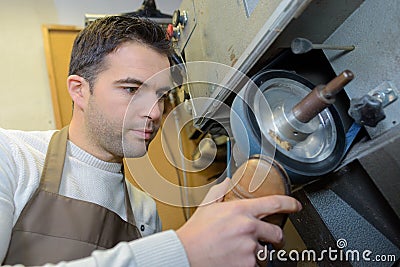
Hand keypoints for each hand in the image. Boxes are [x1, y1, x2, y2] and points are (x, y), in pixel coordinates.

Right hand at [176, 178, 301, 266]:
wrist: (185, 254)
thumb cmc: (195, 233)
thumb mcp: (207, 206)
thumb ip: (220, 191)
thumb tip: (227, 182)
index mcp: (241, 210)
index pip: (274, 204)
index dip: (290, 204)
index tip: (296, 206)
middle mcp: (248, 228)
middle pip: (277, 233)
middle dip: (275, 238)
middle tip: (269, 240)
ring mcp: (249, 248)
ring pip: (266, 253)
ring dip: (258, 253)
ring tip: (242, 252)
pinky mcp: (247, 265)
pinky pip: (256, 266)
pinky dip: (249, 264)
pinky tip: (236, 259)